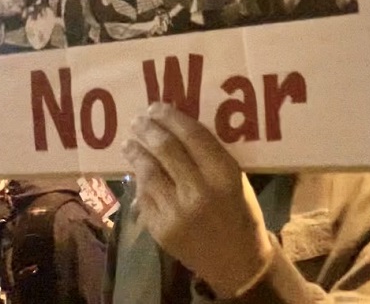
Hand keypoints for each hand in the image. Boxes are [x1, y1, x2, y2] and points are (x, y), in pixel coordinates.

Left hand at [122, 104, 272, 297]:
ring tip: (129, 143)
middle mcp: (199, 191)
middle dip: (148, 130)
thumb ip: (209, 156)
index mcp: (224, 174)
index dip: (171, 117)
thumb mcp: (235, 179)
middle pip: (165, 149)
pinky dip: (139, 181)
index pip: (192, 135)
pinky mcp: (160, 229)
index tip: (157, 107)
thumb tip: (176, 129)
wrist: (237, 262)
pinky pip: (144, 196)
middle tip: (138, 120)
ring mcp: (176, 212)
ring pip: (148, 171)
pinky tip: (137, 172)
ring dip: (135, 153)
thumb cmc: (240, 213)